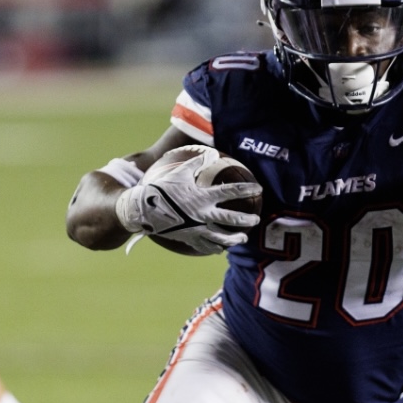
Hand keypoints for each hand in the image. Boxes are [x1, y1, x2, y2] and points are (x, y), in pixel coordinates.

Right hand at [116, 150, 260, 246]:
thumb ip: (197, 163)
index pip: (231, 191)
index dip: (246, 189)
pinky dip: (214, 247)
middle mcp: (203, 215)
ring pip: (221, 238)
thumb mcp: (179, 172)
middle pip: (230, 219)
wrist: (144, 210)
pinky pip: (204, 245)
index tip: (258, 188)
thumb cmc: (161, 188)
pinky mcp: (188, 238)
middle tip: (256, 219)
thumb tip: (211, 154)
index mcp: (203, 197)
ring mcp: (196, 229)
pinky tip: (220, 248)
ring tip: (243, 239)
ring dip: (234, 239)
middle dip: (246, 219)